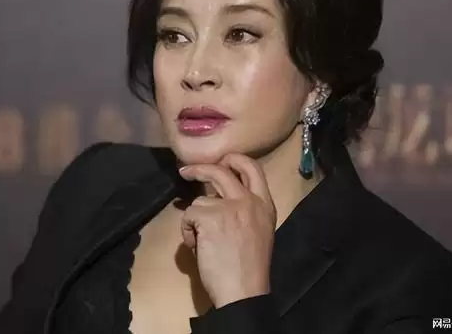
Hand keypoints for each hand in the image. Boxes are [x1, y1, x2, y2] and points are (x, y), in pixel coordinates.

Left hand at [178, 153, 276, 307]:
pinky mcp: (210, 216)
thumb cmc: (249, 269)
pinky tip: (198, 247)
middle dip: (200, 169)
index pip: (253, 168)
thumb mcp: (258, 232)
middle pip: (221, 170)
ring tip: (202, 243)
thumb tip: (217, 198)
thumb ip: (244, 211)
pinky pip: (188, 215)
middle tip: (186, 171)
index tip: (222, 160)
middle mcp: (249, 201)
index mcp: (265, 205)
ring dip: (195, 220)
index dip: (235, 159)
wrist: (244, 291)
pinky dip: (187, 231)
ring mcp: (229, 206)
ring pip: (199, 201)